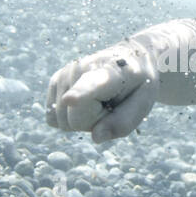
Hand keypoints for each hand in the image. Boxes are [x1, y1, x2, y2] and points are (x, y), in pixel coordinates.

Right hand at [45, 42, 159, 142]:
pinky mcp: (54, 81)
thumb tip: (95, 137)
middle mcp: (81, 68)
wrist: (128, 59)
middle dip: (93, 122)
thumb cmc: (137, 85)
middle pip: (76, 120)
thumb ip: (123, 122)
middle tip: (109, 105)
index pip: (93, 85)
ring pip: (62, 121)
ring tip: (98, 101)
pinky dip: (68, 117)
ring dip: (81, 120)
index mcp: (111, 73)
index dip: (80, 94)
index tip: (71, 99)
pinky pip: (52, 117)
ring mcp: (64, 73)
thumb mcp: (143, 103)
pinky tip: (84, 102)